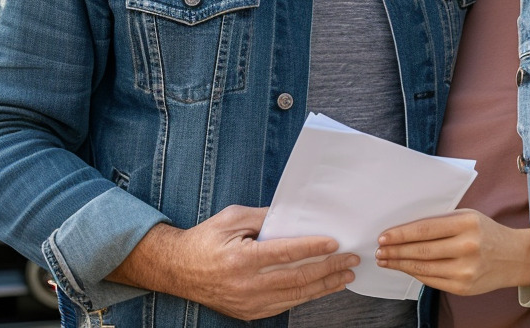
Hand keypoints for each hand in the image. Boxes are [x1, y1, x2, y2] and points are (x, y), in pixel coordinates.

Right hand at [107, 205, 357, 319]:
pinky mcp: (249, 313)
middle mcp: (246, 284)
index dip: (312, 248)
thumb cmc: (206, 239)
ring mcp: (248, 303)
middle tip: (351, 260)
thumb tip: (296, 215)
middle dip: (328, 269)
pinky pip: (284, 305)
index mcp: (241, 258)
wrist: (178, 269)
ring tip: (345, 276)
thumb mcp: (232, 218)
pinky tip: (322, 287)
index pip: (285, 253)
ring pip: (294, 296)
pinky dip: (306, 296)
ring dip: (324, 286)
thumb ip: (264, 217)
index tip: (335, 243)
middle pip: (296, 278)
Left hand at [375, 210, 529, 294]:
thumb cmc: (485, 232)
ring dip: (400, 264)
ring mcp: (466, 270)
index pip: (425, 230)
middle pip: (421, 250)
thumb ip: (440, 222)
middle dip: (395, 251)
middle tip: (379, 251)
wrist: (514, 256)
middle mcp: (467, 247)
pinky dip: (415, 274)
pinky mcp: (464, 287)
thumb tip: (404, 231)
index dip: (401, 234)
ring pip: (424, 268)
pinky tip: (404, 268)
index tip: (383, 237)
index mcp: (466, 224)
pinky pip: (432, 281)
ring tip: (386, 261)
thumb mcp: (467, 217)